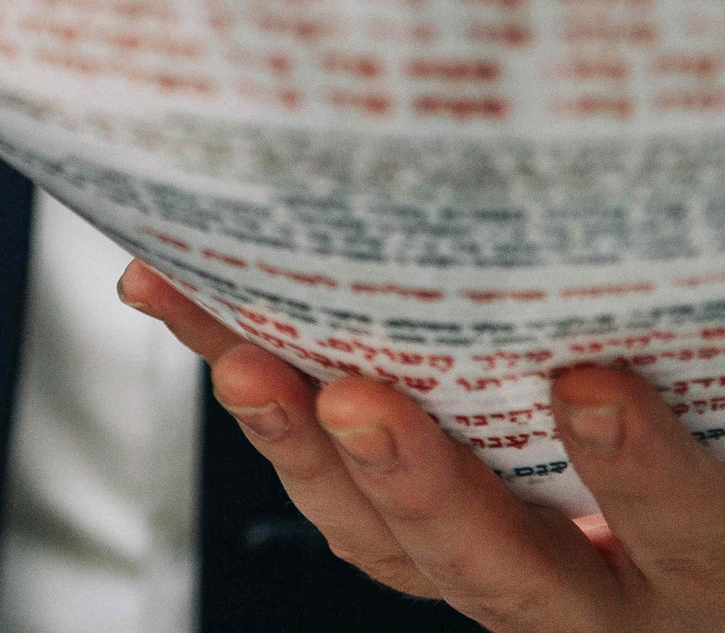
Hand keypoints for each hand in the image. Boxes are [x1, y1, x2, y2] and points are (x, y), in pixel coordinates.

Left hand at [122, 260, 724, 631]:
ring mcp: (493, 574)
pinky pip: (325, 491)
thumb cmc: (692, 416)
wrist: (662, 497)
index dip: (640, 475)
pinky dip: (261, 402)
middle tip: (352, 404)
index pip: (684, 533)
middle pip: (497, 567)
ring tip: (236, 361)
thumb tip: (655, 271)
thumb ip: (690, 351)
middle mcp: (595, 595)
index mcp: (697, 563)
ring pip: (381, 539)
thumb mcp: (704, 397)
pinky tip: (193, 313)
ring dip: (297, 446)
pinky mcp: (408, 539)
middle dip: (418, 487)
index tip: (591, 387)